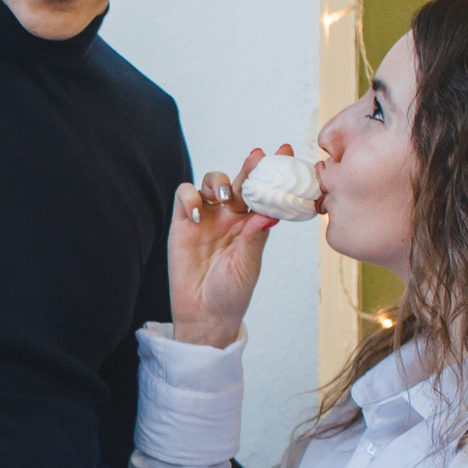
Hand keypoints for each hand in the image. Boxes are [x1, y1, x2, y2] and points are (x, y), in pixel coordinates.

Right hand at [168, 144, 290, 347]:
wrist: (204, 314)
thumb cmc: (232, 292)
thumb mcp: (248, 264)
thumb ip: (255, 237)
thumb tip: (269, 213)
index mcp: (252, 224)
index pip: (264, 192)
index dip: (273, 173)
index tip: (285, 153)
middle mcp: (230, 216)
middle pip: (240, 181)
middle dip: (250, 166)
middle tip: (258, 157)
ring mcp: (206, 217)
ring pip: (212, 182)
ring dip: (220, 182)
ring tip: (226, 198)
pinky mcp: (182, 222)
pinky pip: (184, 195)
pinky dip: (190, 196)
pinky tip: (197, 211)